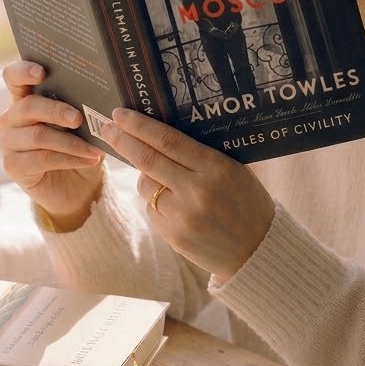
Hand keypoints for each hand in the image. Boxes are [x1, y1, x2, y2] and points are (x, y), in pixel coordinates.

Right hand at [0, 60, 102, 228]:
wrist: (79, 186)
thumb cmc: (80, 145)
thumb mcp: (84, 123)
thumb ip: (82, 106)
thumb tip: (101, 94)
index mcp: (26, 98)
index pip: (13, 77)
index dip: (24, 71)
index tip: (42, 72)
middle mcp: (12, 118)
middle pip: (28, 106)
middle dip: (56, 111)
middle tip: (79, 119)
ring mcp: (9, 142)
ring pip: (37, 136)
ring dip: (70, 142)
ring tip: (95, 148)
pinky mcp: (13, 166)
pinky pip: (41, 159)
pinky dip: (69, 159)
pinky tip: (89, 159)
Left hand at [100, 108, 274, 280]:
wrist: (257, 251)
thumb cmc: (247, 203)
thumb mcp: (233, 170)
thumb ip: (200, 156)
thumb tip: (158, 135)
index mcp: (216, 168)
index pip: (168, 141)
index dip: (140, 126)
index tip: (120, 114)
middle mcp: (196, 191)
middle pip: (147, 160)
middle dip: (122, 141)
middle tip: (106, 128)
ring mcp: (182, 216)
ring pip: (145, 185)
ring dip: (145, 176)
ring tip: (166, 180)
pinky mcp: (173, 235)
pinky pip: (151, 209)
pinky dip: (157, 202)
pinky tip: (177, 207)